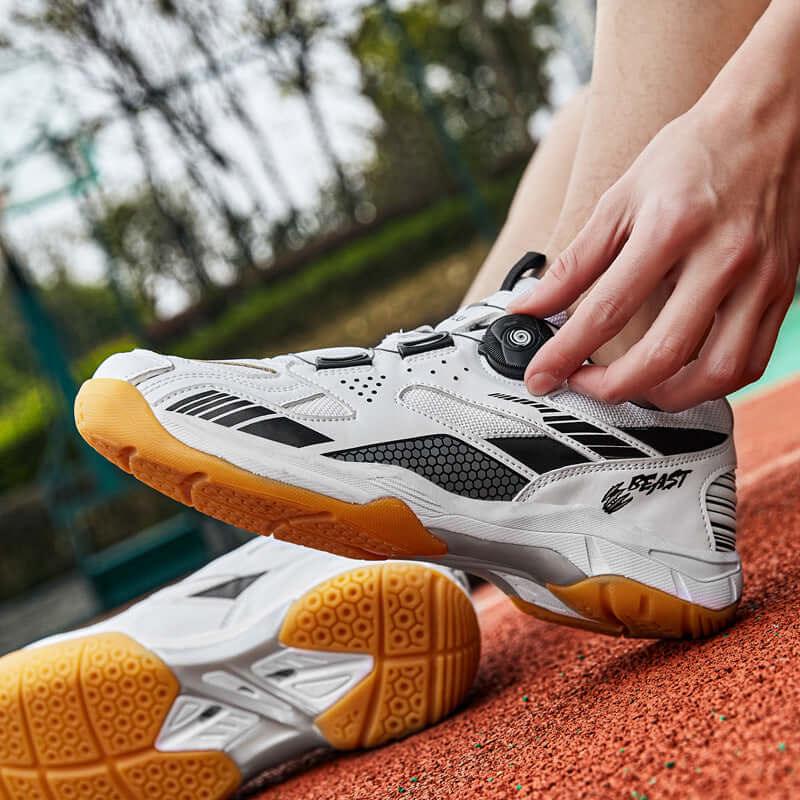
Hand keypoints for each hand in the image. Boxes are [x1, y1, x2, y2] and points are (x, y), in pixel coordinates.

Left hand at [509, 101, 799, 410]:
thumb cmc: (689, 157)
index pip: (607, 310)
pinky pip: (749, 362)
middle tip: (581, 385)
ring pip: (715, 373)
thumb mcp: (619, 200)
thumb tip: (530, 306)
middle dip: (610, 387)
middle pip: (663, 354)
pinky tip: (679, 378)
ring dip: (663, 397)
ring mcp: (759, 279)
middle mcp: (722, 258)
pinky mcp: (781, 292)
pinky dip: (709, 385)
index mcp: (672, 228)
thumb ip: (574, 262)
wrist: (766, 124)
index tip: (540, 376)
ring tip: (630, 389)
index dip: (565, 354)